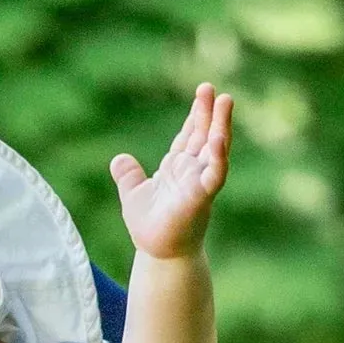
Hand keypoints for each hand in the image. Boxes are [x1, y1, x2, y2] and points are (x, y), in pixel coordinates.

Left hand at [112, 83, 232, 261]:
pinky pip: (214, 175)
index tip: (203, 91)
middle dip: (209, 112)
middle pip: (204, 135)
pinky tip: (218, 140)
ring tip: (225, 101)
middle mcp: (193, 171)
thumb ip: (128, 176)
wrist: (158, 254)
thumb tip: (118, 159)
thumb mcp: (133, 196)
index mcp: (178, 167)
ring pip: (214, 149)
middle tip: (212, 88)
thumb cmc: (150, 227)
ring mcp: (200, 183)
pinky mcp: (201, 198)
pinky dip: (216, 158)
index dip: (196, 114)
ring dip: (220, 126)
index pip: (190, 134)